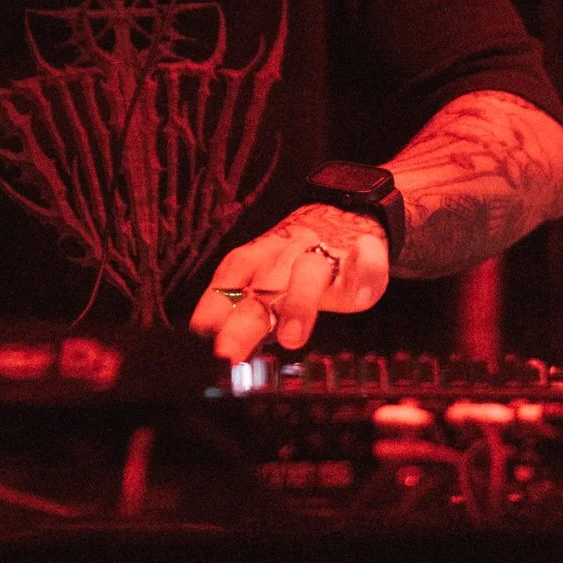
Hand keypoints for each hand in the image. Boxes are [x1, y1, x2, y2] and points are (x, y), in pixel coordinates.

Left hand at [189, 204, 391, 362]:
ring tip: (291, 339)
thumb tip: (210, 351)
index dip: (211, 308)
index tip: (196, 338)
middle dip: (242, 322)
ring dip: (299, 303)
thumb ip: (243, 312)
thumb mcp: (269, 279)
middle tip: (226, 352)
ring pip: (309, 273)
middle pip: (261, 289)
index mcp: (260, 265)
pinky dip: (365, 266)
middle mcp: (287, 260)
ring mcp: (326, 257)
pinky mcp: (364, 256)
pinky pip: (366, 262)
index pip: (228, 282)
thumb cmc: (300, 258)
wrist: (350, 210)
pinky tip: (361, 279)